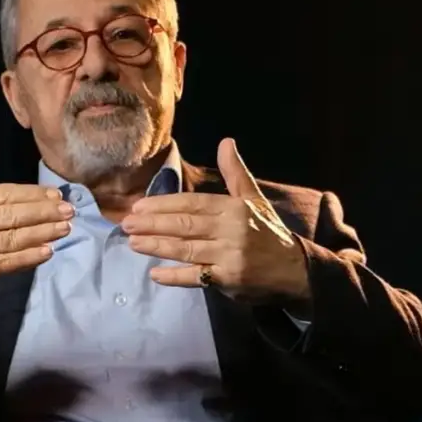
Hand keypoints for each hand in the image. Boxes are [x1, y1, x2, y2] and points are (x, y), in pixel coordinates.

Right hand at [0, 141, 73, 312]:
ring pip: (12, 238)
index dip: (30, 193)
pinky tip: (47, 252)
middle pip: (11, 214)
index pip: (2, 194)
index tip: (56, 194)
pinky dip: (28, 258)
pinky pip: (6, 263)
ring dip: (42, 233)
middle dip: (43, 211)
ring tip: (65, 229)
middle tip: (69, 210)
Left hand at [121, 137, 310, 306]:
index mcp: (233, 208)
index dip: (163, 204)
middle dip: (152, 224)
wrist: (295, 270)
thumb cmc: (268, 233)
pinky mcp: (229, 280)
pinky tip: (154, 273)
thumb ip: (235, 173)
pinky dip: (174, 276)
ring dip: (156, 246)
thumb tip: (226, 141)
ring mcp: (229, 256)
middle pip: (184, 225)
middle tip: (126, 224)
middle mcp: (230, 230)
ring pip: (185, 249)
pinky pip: (195, 278)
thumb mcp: (254, 199)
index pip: (192, 203)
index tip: (139, 206)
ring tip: (132, 243)